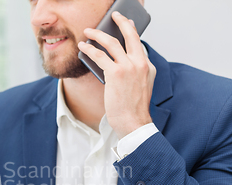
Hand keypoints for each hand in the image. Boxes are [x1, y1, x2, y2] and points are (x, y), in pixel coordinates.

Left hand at [78, 11, 155, 138]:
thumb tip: (115, 62)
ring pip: (112, 42)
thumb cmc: (132, 108)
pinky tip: (83, 47)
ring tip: (88, 31)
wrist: (133, 122)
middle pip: (130, 35)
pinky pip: (99, 56)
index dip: (131, 31)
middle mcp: (140, 63)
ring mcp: (128, 67)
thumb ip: (133, 72)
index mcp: (148, 66)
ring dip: (97, 34)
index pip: (138, 44)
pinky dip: (89, 49)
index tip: (126, 24)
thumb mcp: (139, 87)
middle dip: (121, 21)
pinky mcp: (115, 73)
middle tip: (114, 15)